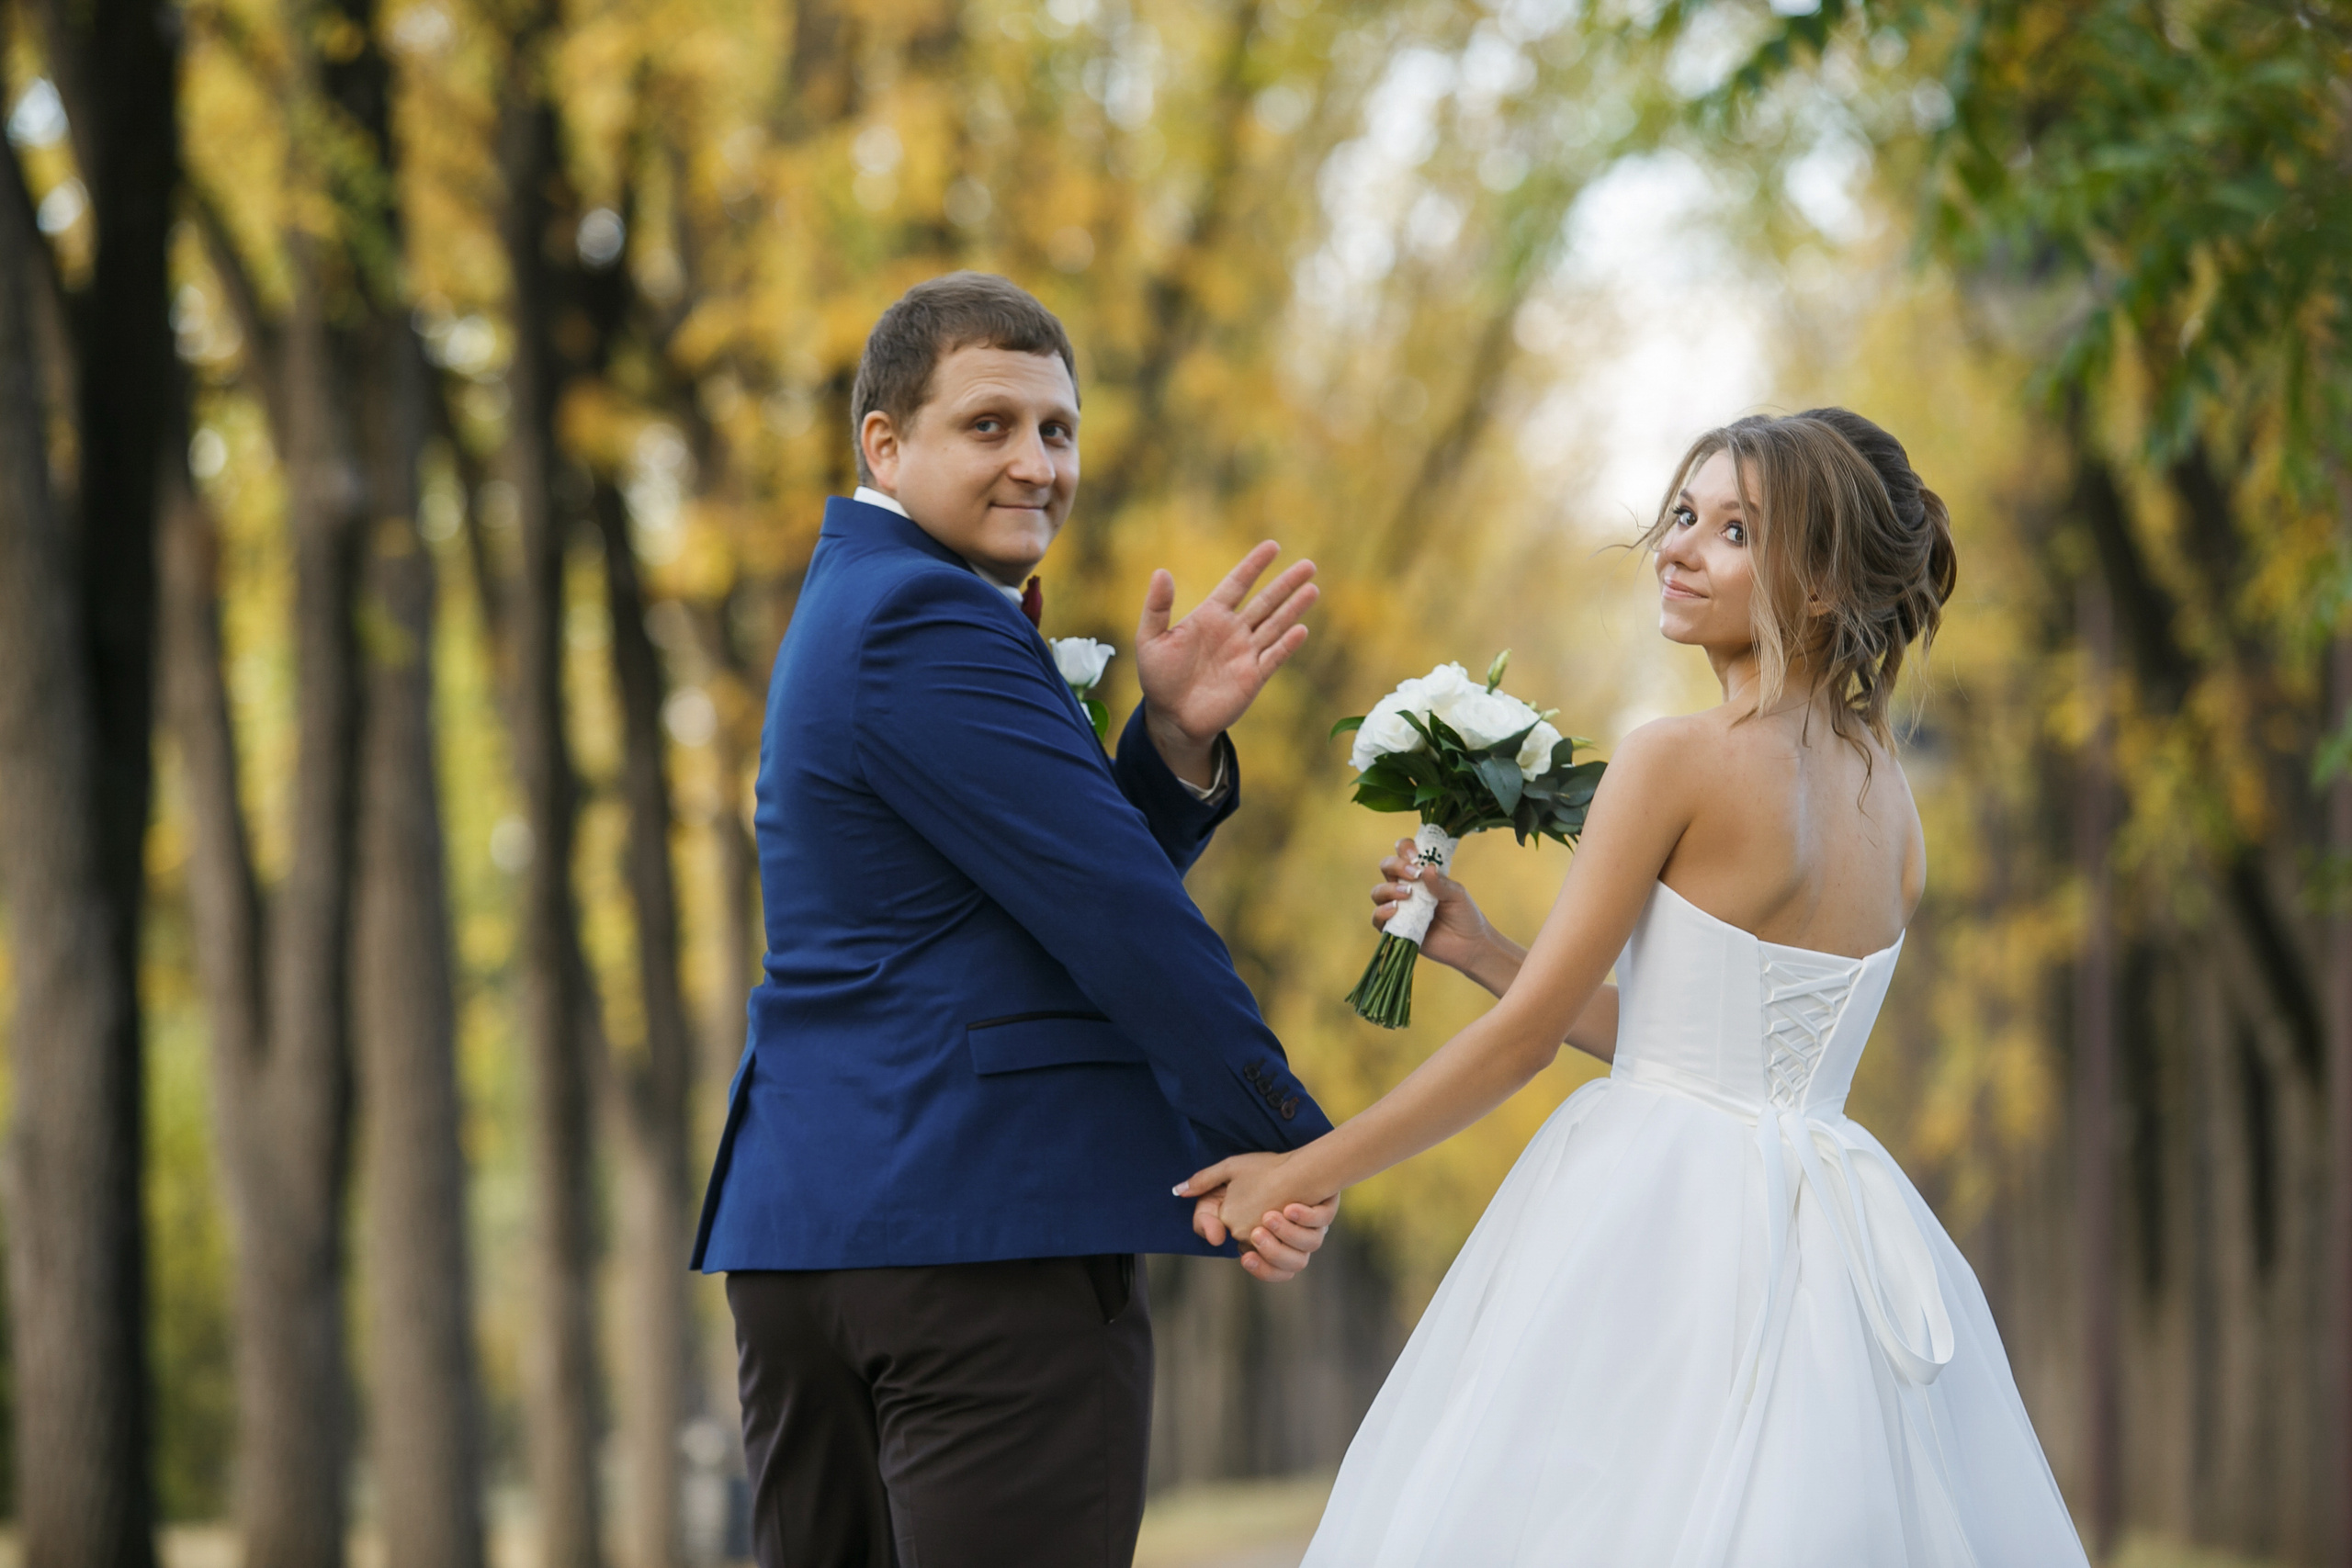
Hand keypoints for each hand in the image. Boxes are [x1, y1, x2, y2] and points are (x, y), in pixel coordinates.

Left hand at [1135, 542, 1316, 783]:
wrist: (1172, 718)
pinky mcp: (1252, 677)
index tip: (1273, 546)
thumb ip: (1157, 607)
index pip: (1237, 584)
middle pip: (1265, 601)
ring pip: (1275, 625)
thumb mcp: (1150, 639)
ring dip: (1294, 608)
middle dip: (1286, 583)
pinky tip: (1300, 629)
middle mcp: (1233, 631)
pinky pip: (1274, 657)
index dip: (1254, 565)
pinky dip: (1287, 644)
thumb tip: (1161, 572)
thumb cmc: (1159, 678)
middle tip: (1309, 564)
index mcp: (1210, 616)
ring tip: (1313, 588)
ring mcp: (1245, 653)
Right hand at [1176, 1152, 1338, 1282]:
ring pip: (1306, 1252)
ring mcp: (1308, 1228)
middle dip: (1273, 1253)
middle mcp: (1289, 1240)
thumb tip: (1178, 1191)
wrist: (1294, 1154)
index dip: (1256, 1265)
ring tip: (1272, 1216)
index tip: (1242, 1251)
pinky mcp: (1324, 1211)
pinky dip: (1309, 1218)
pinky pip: (1322, 1222)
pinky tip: (1293, 1207)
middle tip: (1258, 1233)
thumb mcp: (1229, 1173)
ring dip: (1289, 1237)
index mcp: (1265, 1239)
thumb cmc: (1262, 1169)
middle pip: (1287, 1265)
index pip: (1261, 1265)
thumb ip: (1205, 1184)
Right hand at [1375, 838, 1495, 977]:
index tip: (1416, 856)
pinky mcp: (1395, 928)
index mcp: (1420, 874)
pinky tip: (1396, 910)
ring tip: (1408, 895)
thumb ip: (1440, 883)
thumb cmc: (1464, 915)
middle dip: (1395, 865)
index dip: (1405, 848)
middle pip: (1386, 867)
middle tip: (1414, 874)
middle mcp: (1405, 887)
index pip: (1404, 852)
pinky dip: (1382, 911)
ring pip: (1378, 892)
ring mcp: (1399, 907)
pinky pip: (1377, 918)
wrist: (1469, 945)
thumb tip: (1426, 868)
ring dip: (1388, 889)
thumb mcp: (1456, 894)